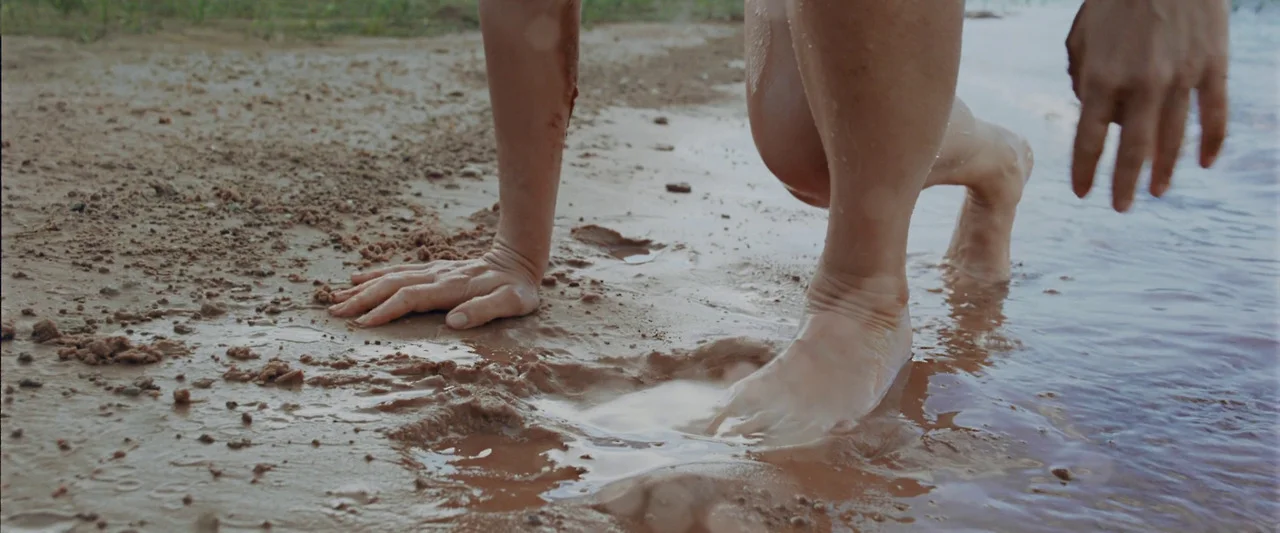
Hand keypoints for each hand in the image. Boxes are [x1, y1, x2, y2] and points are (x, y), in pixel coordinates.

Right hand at [326, 248, 540, 328]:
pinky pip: (398, 270)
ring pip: (390, 277)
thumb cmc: (517, 289)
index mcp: (450, 288)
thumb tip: (453, 322)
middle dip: (362, 300)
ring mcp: (432, 271)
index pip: (410, 298)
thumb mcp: (511, 303)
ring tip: (335, 299)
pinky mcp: (433, 269)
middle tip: (335, 315)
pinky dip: (375, 274)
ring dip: (362, 288)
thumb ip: (484, 310)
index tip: (362, 324)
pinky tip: (358, 279)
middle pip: (391, 286)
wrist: (519, 260)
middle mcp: (436, 276)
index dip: (385, 310)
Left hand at [1066, 0, 1228, 211]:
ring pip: (1173, 138)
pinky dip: (1212, 142)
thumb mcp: (1082, 35)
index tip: (1082, 193)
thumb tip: (1094, 112)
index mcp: (1101, 78)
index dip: (1085, 171)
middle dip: (1124, 184)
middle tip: (1121, 207)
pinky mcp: (1213, 65)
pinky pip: (1215, 114)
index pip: (1088, 140)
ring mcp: (1180, 77)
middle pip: (1131, 150)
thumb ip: (1083, 76)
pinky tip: (1206, 164)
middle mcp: (1141, 85)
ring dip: (1163, 169)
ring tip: (1156, 191)